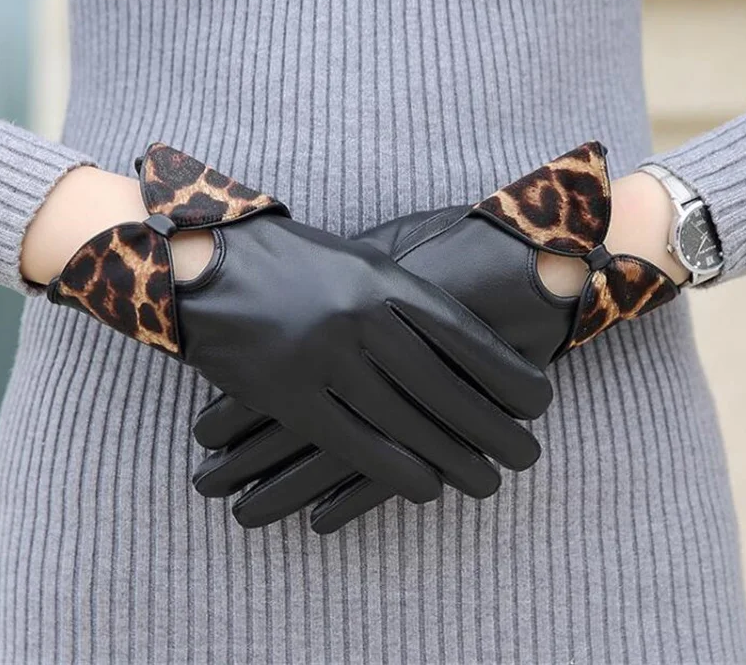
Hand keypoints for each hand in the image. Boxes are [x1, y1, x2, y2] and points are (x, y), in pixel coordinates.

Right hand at [46, 144, 550, 507]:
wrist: (206, 263)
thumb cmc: (293, 259)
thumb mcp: (358, 256)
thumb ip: (407, 285)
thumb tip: (465, 326)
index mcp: (382, 278)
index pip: (460, 334)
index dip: (505, 372)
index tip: (539, 402)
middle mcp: (359, 318)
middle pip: (441, 383)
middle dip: (492, 425)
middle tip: (528, 455)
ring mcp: (322, 358)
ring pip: (403, 419)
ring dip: (453, 456)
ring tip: (490, 481)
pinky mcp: (286, 395)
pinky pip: (350, 441)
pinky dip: (393, 470)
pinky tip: (427, 489)